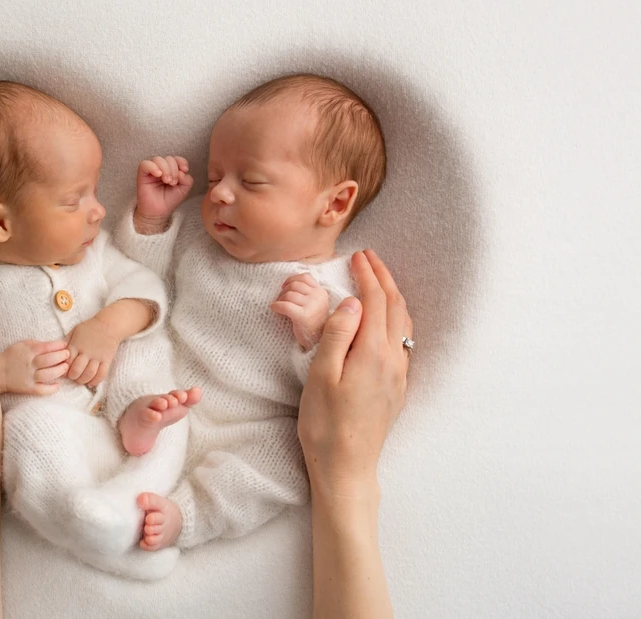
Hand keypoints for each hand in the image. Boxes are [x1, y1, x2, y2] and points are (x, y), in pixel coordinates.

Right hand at [0, 340, 69, 395]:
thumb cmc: (12, 356)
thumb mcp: (23, 345)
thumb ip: (37, 344)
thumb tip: (55, 345)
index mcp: (28, 351)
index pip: (46, 347)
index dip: (58, 345)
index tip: (65, 345)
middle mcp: (29, 364)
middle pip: (49, 360)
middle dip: (61, 357)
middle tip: (68, 355)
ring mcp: (29, 377)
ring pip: (47, 375)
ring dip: (59, 371)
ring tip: (65, 367)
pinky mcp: (28, 388)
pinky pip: (42, 390)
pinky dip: (51, 389)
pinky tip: (58, 385)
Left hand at [65, 317, 121, 386]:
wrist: (109, 324)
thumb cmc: (90, 328)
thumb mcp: (75, 331)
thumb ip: (67, 342)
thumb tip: (58, 353)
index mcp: (76, 345)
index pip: (67, 361)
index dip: (63, 369)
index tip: (63, 371)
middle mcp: (86, 352)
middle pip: (77, 370)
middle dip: (73, 376)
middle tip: (72, 377)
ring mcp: (97, 357)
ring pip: (89, 374)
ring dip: (83, 380)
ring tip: (80, 380)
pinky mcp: (107, 360)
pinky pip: (102, 373)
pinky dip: (96, 381)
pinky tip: (91, 383)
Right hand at [135, 156, 192, 231]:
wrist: (158, 212)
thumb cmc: (169, 200)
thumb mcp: (184, 190)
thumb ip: (187, 179)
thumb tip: (181, 171)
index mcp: (172, 169)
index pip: (177, 158)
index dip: (182, 162)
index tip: (185, 170)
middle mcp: (162, 168)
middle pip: (169, 158)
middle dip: (174, 170)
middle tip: (173, 182)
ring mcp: (152, 170)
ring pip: (158, 159)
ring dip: (165, 169)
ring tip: (167, 181)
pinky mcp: (142, 174)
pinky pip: (145, 164)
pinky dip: (153, 167)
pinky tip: (158, 175)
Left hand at [270, 273, 330, 348]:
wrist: (316, 341)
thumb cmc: (311, 322)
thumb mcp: (314, 304)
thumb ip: (307, 292)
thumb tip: (288, 283)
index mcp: (321, 292)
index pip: (305, 277)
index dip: (291, 279)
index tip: (284, 287)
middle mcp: (318, 297)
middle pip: (294, 285)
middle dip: (283, 291)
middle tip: (280, 300)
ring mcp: (312, 306)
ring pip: (289, 294)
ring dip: (279, 299)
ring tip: (278, 307)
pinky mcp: (303, 316)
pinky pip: (285, 306)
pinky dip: (276, 306)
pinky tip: (274, 309)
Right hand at [298, 250, 411, 497]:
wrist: (347, 467)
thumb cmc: (325, 424)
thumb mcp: (320, 375)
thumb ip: (337, 335)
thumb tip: (353, 303)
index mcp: (372, 352)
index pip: (374, 301)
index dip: (367, 275)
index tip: (357, 256)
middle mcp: (393, 360)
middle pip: (395, 307)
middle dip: (383, 278)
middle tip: (369, 258)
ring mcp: (399, 374)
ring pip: (404, 324)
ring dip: (393, 296)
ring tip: (379, 281)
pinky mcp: (397, 387)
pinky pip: (404, 340)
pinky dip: (396, 317)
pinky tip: (387, 319)